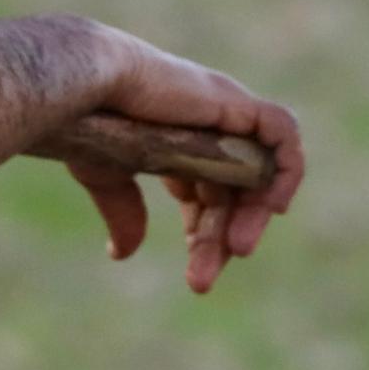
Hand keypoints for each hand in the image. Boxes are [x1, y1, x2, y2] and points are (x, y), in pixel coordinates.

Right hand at [61, 33, 305, 295]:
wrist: (82, 88)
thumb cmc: (85, 122)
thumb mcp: (109, 178)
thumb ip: (125, 212)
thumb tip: (122, 254)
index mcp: (177, 144)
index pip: (208, 197)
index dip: (206, 237)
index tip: (196, 276)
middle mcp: (206, 130)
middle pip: (233, 195)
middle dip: (220, 240)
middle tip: (202, 280)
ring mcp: (223, 116)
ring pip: (258, 174)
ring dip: (251, 216)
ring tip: (236, 250)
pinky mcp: (235, 103)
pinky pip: (282, 135)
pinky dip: (286, 170)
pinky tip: (272, 207)